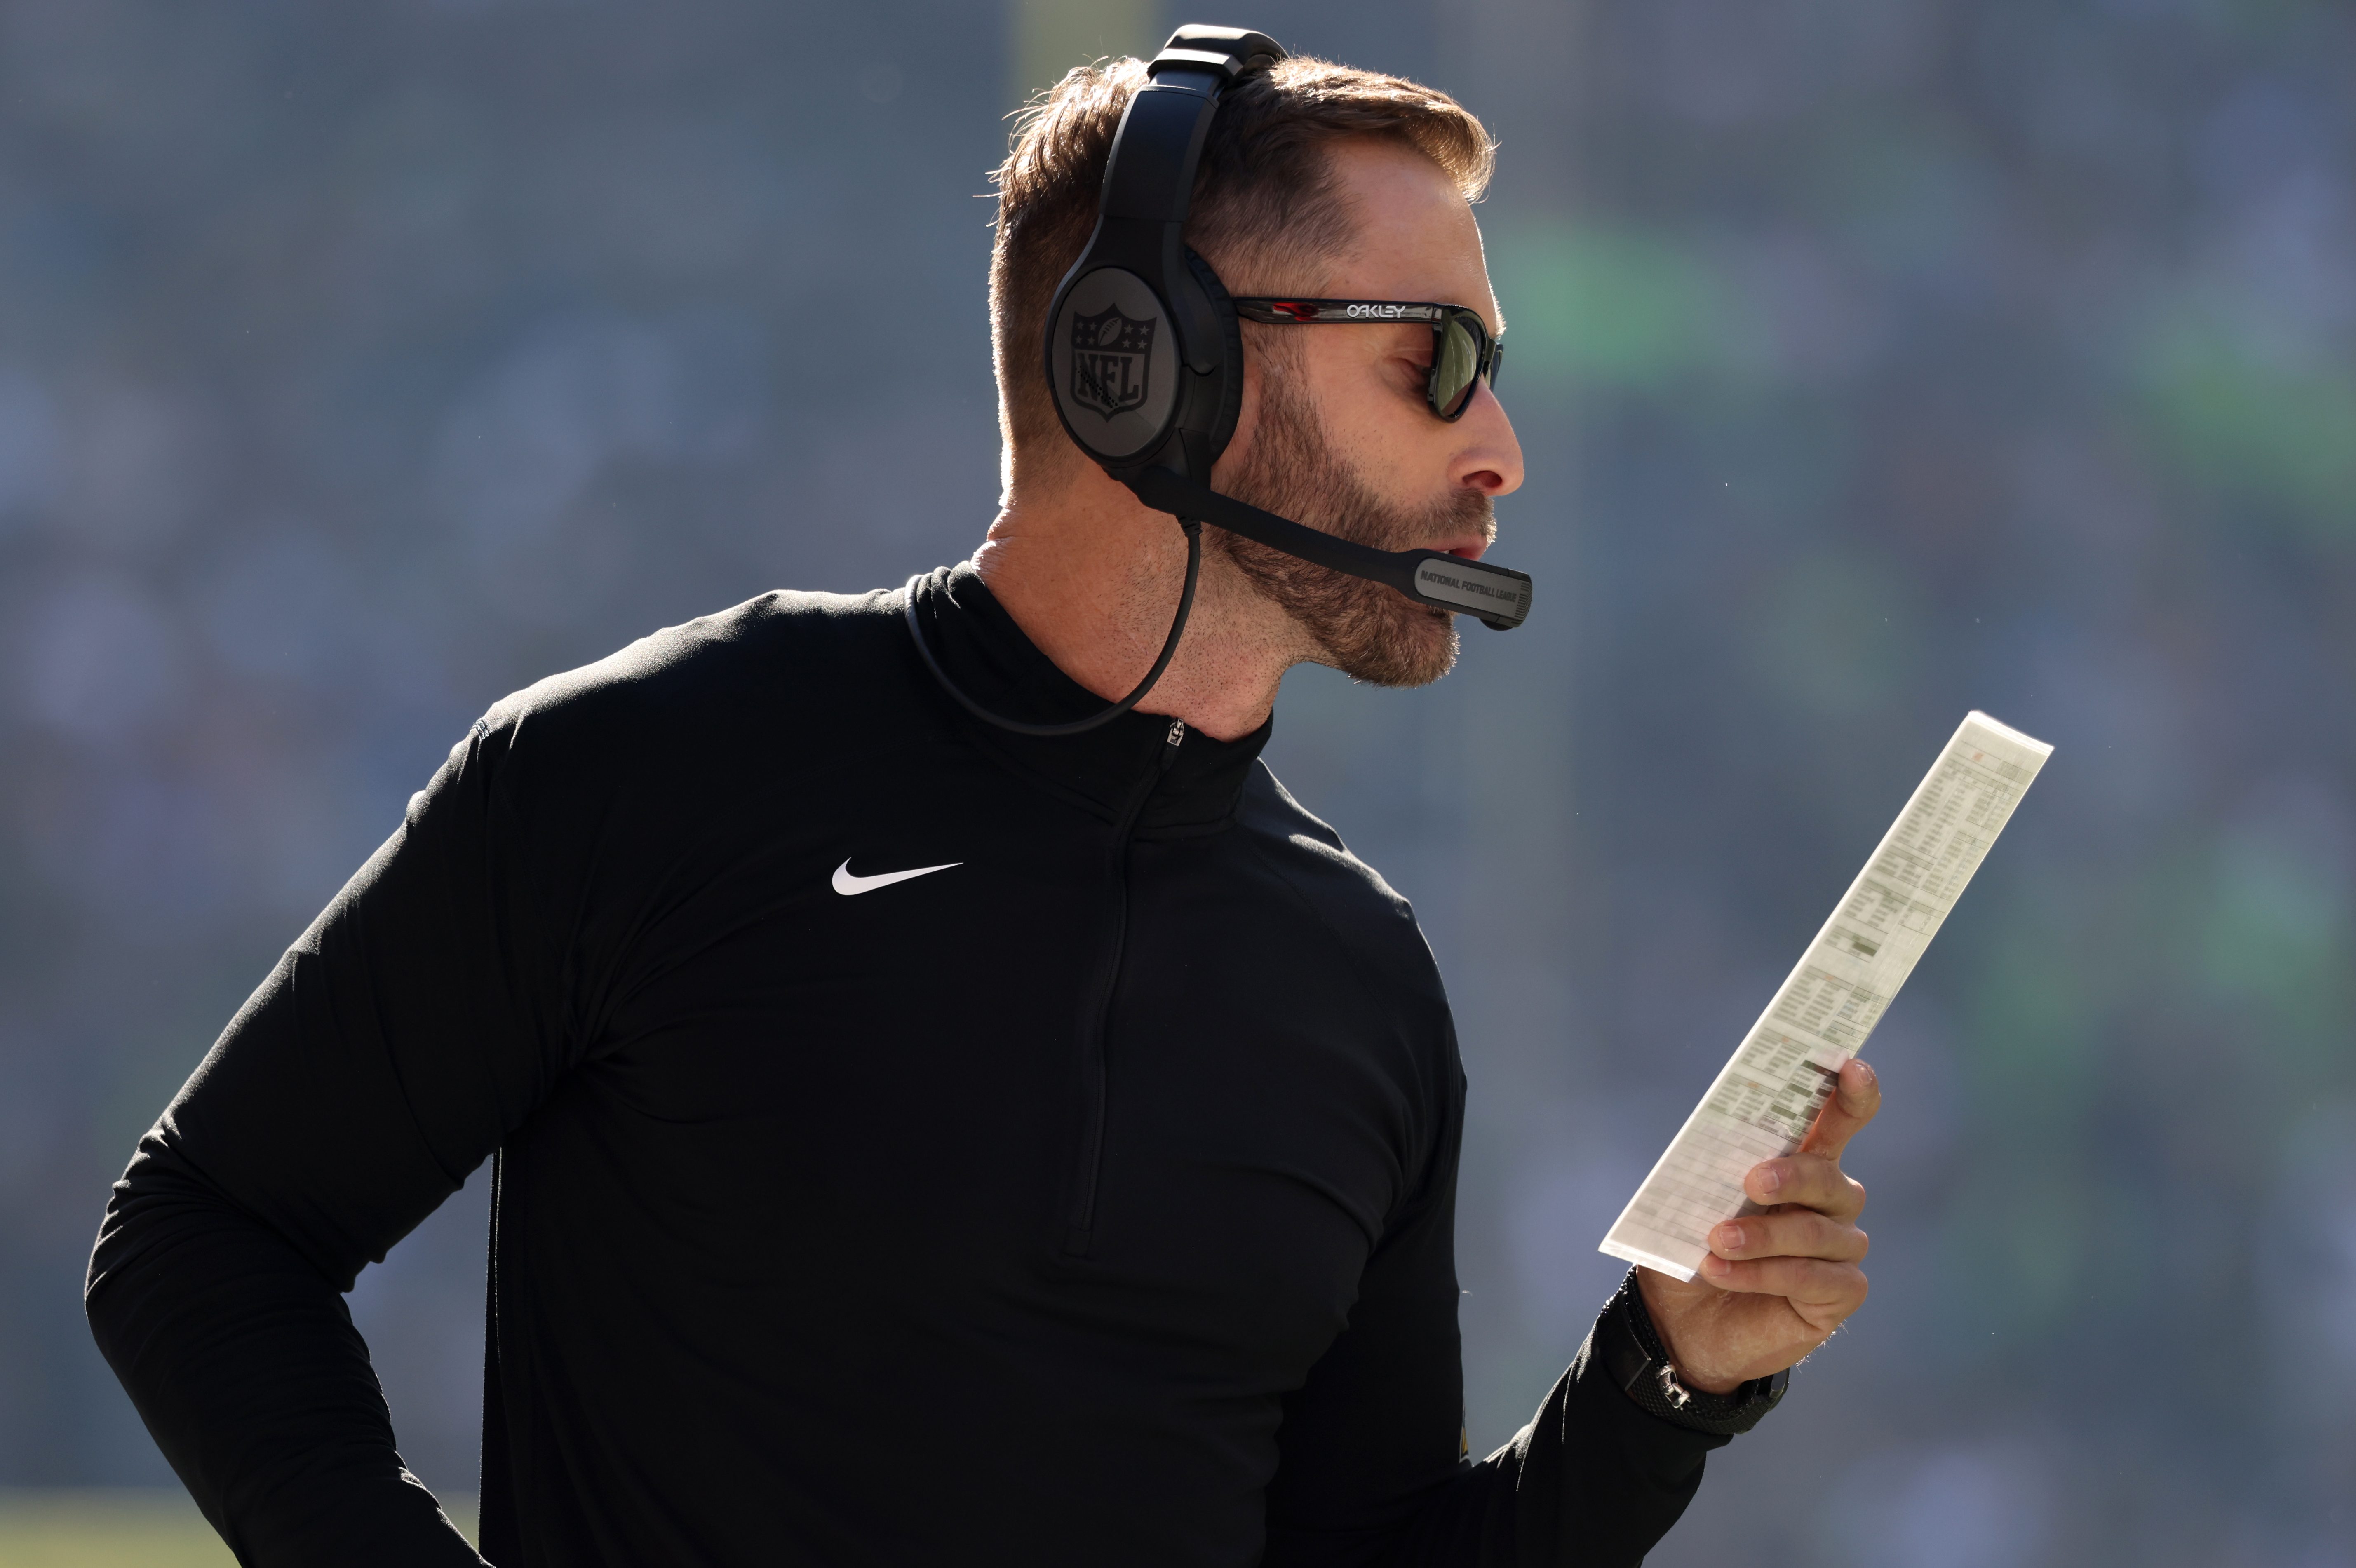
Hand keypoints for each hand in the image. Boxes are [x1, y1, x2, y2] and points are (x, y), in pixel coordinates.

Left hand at [1635, 1057, 1878, 1393]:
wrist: (1681, 1324)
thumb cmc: (1689, 1250)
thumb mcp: (1688, 1205)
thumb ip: (1709, 1174)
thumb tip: (1714, 1148)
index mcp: (1799, 1165)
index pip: (1839, 1122)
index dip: (1852, 1094)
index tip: (1850, 1065)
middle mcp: (1831, 1202)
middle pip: (1829, 1177)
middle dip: (1792, 1175)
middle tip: (1751, 1181)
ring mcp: (1841, 1249)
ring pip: (1819, 1232)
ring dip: (1764, 1235)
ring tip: (1715, 1242)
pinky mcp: (1840, 1294)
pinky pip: (1814, 1278)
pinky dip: (1764, 1274)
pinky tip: (1723, 1274)